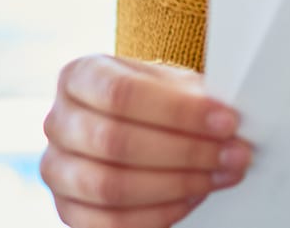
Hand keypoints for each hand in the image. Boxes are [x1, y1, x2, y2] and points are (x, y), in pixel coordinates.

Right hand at [40, 54, 252, 227]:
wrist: (138, 122)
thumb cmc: (157, 99)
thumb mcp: (175, 83)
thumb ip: (196, 97)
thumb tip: (227, 120)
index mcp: (80, 75)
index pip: (120, 93)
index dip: (178, 112)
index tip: (226, 121)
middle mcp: (59, 121)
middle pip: (114, 142)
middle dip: (185, 152)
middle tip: (233, 154)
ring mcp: (56, 169)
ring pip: (109, 187)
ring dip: (176, 185)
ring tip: (217, 176)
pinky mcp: (68, 209)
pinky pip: (108, 223)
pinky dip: (157, 214)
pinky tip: (191, 198)